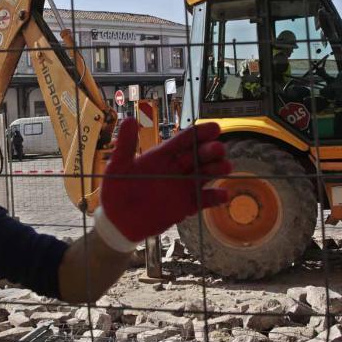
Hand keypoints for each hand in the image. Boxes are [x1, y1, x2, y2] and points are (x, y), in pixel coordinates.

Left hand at [101, 118, 230, 241]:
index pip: (183, 141)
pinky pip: (204, 200)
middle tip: (218, 149)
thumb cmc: (116, 191)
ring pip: (204, 174)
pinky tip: (223, 195)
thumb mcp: (118, 166)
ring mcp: (182, 186)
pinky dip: (214, 198)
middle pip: (198, 155)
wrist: (118, 222)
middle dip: (210, 150)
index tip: (215, 128)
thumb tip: (129, 119)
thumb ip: (126, 144)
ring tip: (225, 167)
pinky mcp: (185, 205)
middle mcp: (175, 168)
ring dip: (216, 170)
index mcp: (161, 156)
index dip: (199, 133)